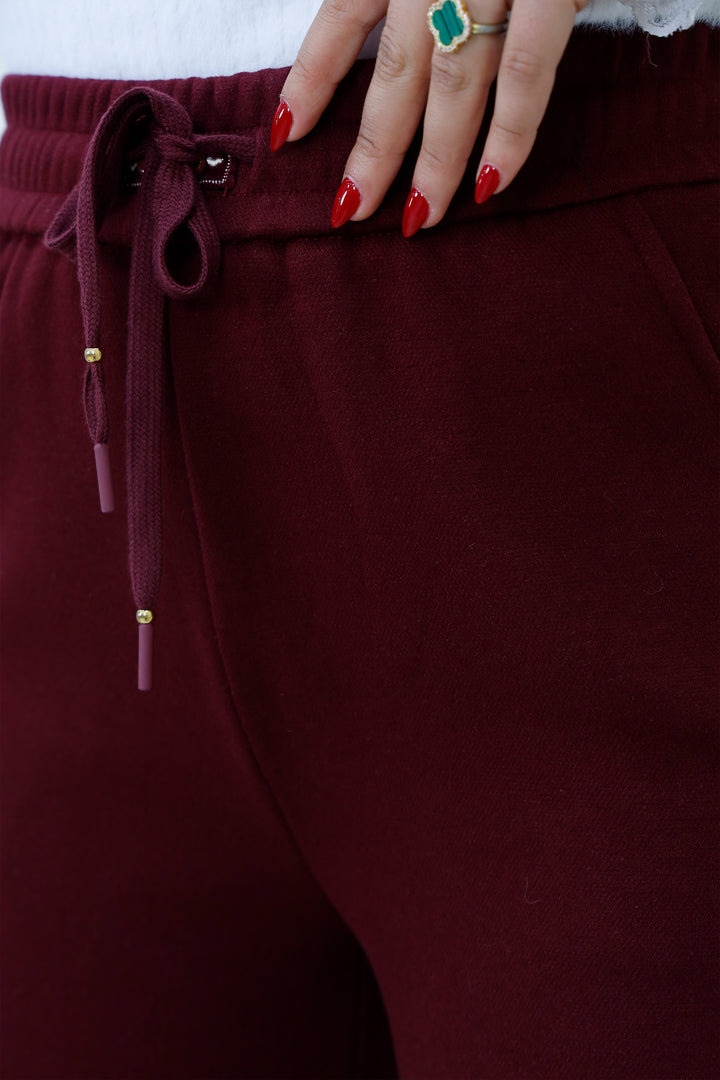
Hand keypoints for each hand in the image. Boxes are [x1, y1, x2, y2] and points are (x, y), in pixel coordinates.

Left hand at [271, 0, 590, 234]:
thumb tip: (385, 22)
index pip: (338, 19)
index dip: (309, 81)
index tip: (283, 135)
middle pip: (395, 73)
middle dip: (372, 150)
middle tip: (350, 212)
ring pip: (455, 86)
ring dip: (436, 161)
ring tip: (418, 219)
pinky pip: (529, 72)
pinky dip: (512, 133)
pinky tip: (491, 185)